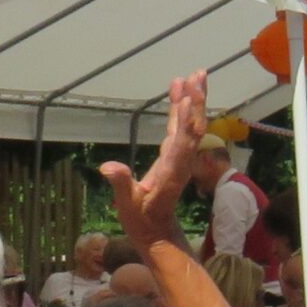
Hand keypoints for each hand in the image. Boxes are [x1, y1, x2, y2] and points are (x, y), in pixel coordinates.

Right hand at [100, 73, 206, 251]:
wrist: (157, 232)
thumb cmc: (141, 220)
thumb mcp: (127, 204)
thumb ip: (121, 184)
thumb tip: (108, 166)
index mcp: (172, 170)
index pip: (183, 141)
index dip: (185, 119)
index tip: (188, 97)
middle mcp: (181, 161)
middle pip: (193, 127)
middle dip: (197, 100)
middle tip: (199, 75)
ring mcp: (180, 157)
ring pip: (191, 125)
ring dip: (193, 100)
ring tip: (195, 75)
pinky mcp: (174, 155)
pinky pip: (180, 129)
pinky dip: (180, 110)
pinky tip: (178, 92)